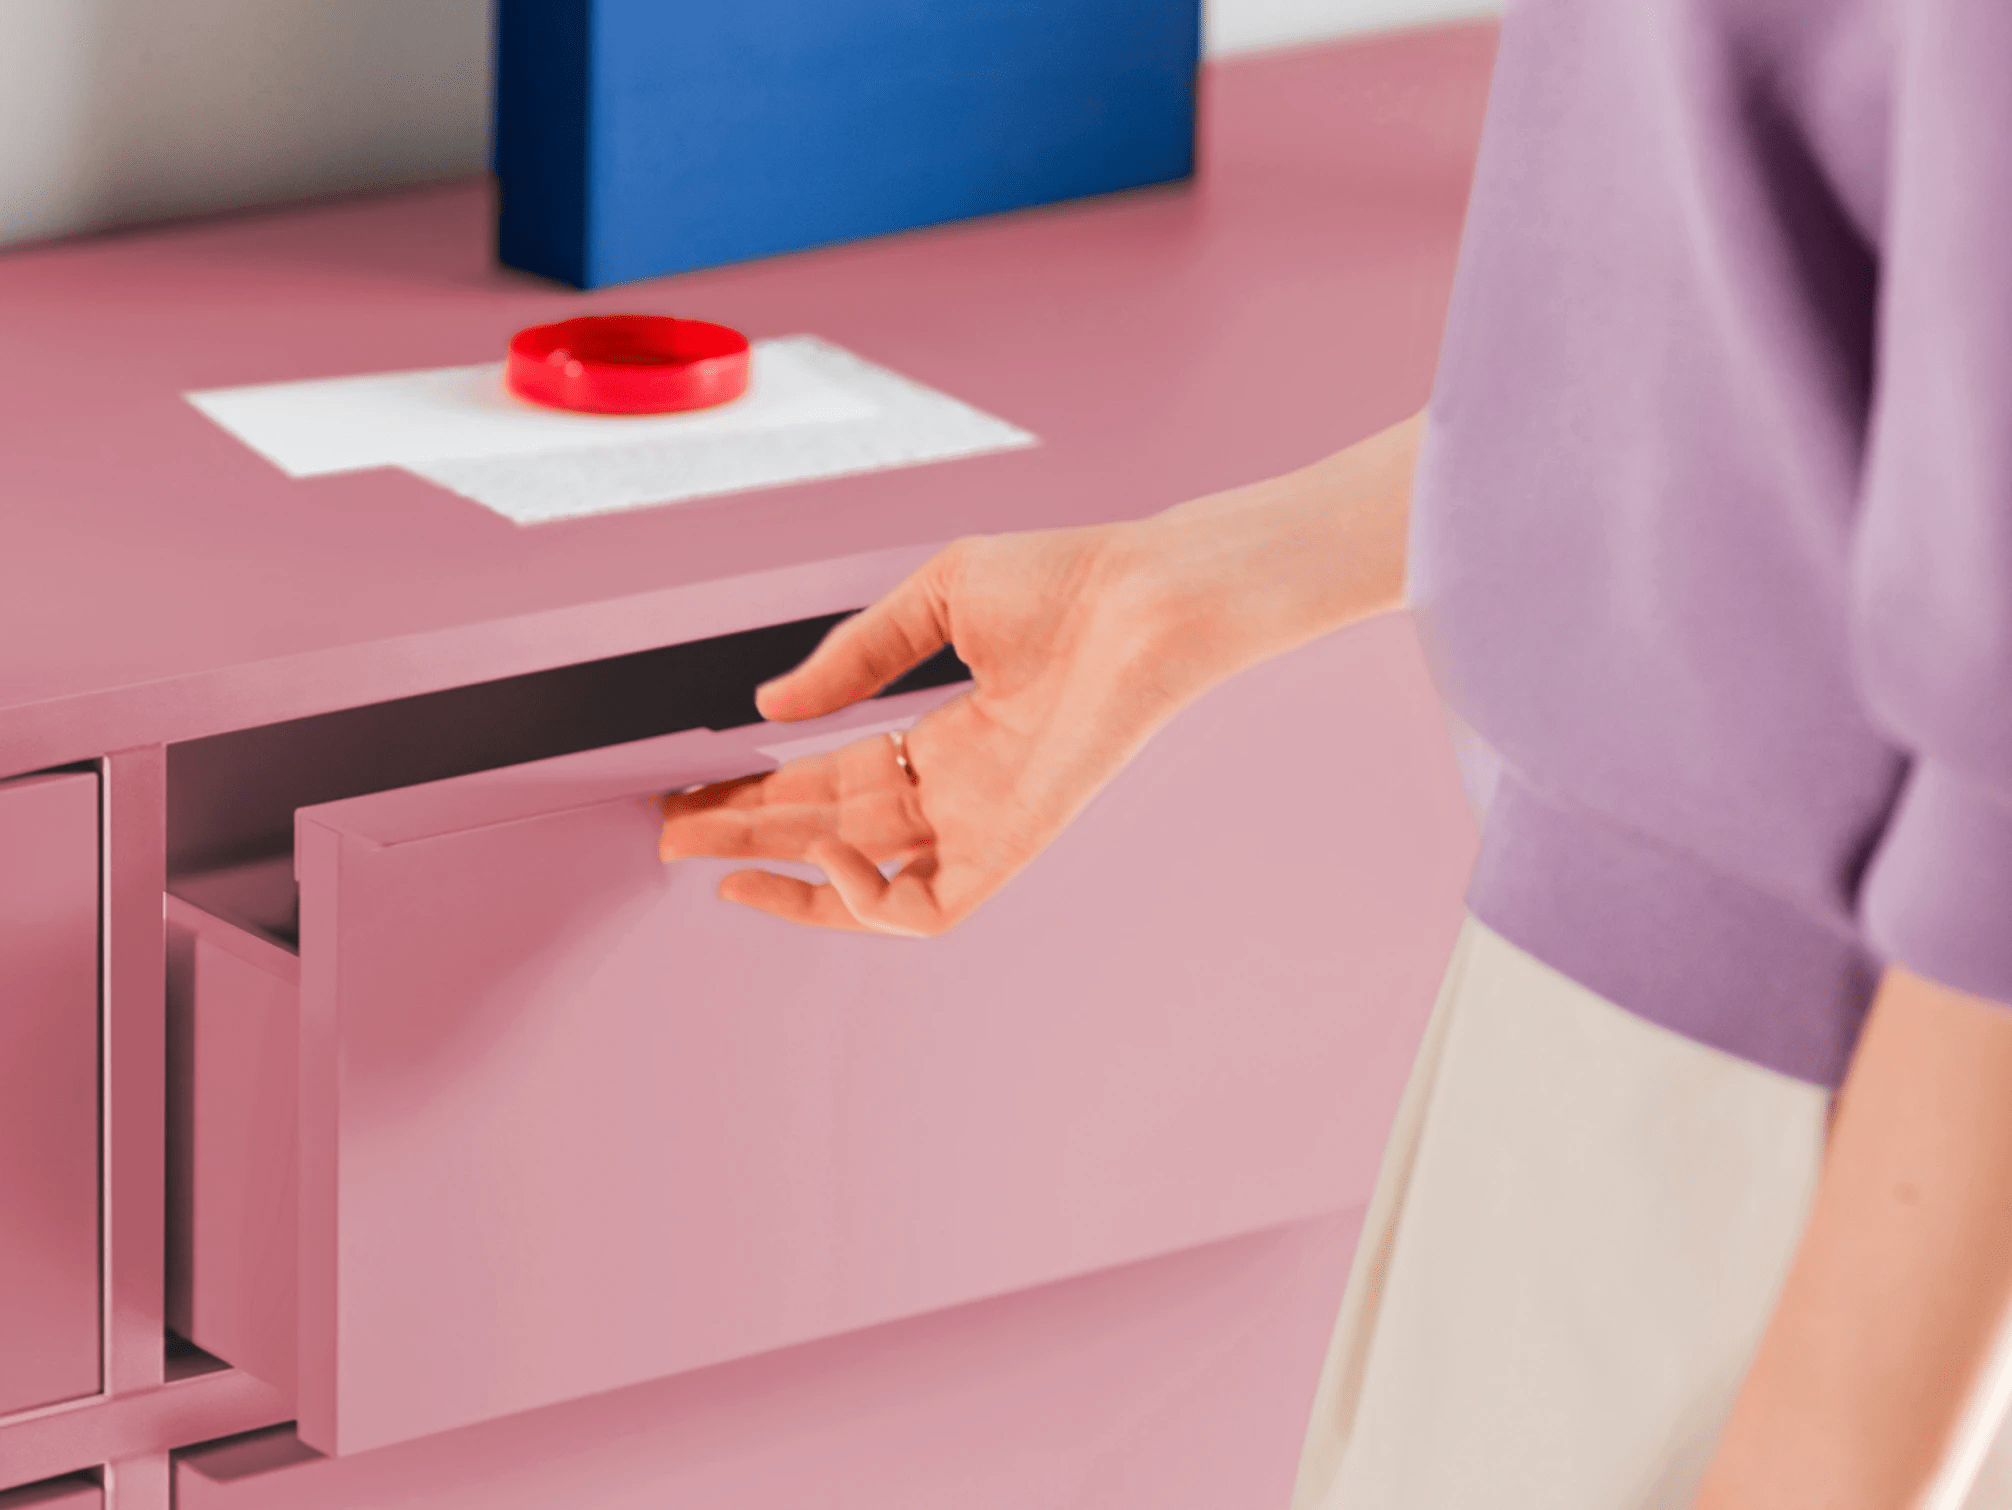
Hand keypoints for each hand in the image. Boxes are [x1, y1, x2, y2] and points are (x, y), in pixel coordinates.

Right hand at [657, 522, 1193, 933]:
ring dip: (787, 878)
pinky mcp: (1012, 847)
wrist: (1143, 596)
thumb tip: (770, 709)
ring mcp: (982, 823)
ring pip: (865, 880)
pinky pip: (927, 910)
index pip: (831, 781)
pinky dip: (867, 902)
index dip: (759, 789)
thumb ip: (854, 659)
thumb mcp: (933, 603)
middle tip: (673, 837)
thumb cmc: (1065, 582)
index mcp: (942, 737)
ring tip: (716, 865)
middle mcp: (957, 790)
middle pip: (830, 831)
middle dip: (748, 835)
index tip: (695, 790)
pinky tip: (824, 856)